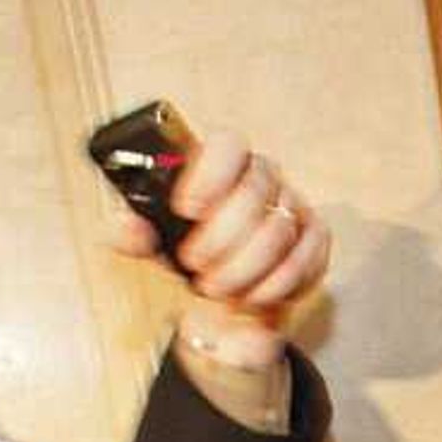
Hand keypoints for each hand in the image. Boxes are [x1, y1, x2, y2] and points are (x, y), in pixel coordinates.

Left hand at [111, 126, 331, 397]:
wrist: (222, 285)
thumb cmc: (189, 249)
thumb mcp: (154, 240)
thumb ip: (135, 232)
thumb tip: (127, 227)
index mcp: (220, 162)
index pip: (228, 145)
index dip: (209, 175)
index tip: (187, 209)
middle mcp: (262, 176)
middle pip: (253, 193)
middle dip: (219, 239)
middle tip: (194, 265)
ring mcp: (291, 205)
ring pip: (278, 231)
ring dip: (243, 269)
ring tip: (217, 288)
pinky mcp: (313, 237)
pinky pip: (306, 257)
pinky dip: (277, 284)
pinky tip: (253, 296)